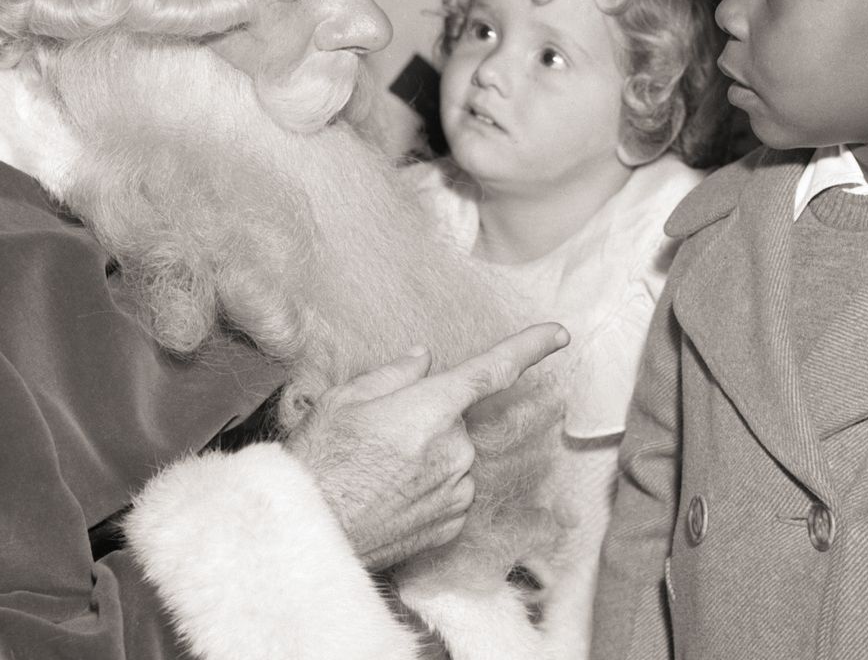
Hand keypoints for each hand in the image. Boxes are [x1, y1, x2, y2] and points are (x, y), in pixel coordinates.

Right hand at [286, 323, 568, 569]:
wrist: (308, 532)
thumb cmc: (319, 464)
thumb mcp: (343, 400)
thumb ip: (393, 374)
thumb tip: (422, 360)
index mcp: (430, 409)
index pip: (492, 370)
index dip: (530, 347)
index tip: (559, 334)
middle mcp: (454, 450)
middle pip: (455, 419)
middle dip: (426, 419)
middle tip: (378, 437)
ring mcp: (456, 490)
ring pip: (453, 456)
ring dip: (426, 456)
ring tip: (376, 472)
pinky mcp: (452, 524)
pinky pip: (451, 491)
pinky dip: (426, 487)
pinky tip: (389, 495)